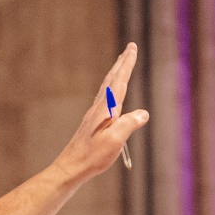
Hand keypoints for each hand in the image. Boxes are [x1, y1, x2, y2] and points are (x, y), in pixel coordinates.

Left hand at [49, 43, 149, 183]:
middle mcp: (99, 108)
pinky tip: (110, 93)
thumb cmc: (93, 156)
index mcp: (106, 109)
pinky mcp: (92, 122)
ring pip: (107, 87)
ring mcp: (94, 114)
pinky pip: (104, 98)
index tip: (131, 48)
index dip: (127, 64)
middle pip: (112, 80)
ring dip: (115, 73)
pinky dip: (110, 87)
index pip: (120, 81)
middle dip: (122, 63)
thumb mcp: (115, 141)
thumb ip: (129, 124)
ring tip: (120, 64)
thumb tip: (143, 113)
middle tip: (129, 48)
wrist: (70, 167)